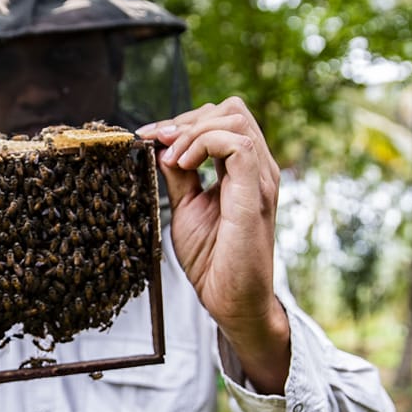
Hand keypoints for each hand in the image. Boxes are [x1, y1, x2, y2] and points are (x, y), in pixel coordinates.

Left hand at [138, 97, 289, 390]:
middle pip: (231, 109)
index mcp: (244, 171)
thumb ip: (179, 174)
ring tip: (171, 159)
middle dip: (187, 119)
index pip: (222, 119)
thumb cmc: (213, 261)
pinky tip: (183, 165)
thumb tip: (161, 145)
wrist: (231, 301)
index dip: (184, 121)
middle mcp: (258, 169)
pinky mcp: (256, 194)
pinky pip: (237, 144)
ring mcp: (261, 179)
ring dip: (192, 130)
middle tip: (160, 144)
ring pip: (234, 119)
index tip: (150, 138)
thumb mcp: (186, 207)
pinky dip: (202, 144)